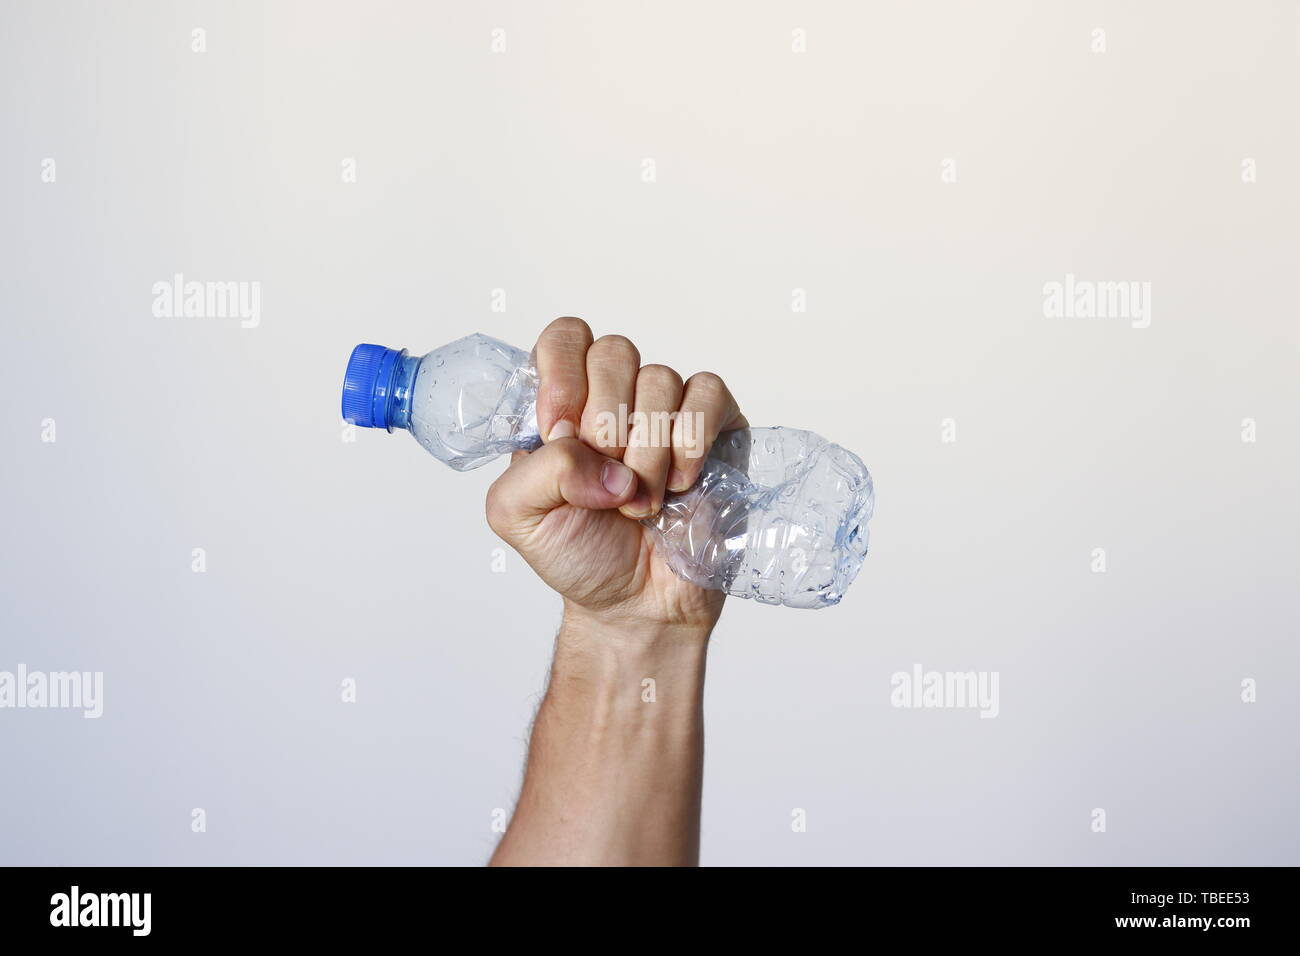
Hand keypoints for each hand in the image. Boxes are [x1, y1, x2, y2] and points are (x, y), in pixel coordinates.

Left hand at [485, 318, 747, 632]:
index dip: (564, 375)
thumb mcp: (518, 516)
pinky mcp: (716, 426)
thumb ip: (537, 471)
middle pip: (614, 352)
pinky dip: (690, 442)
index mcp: (564, 403)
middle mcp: (616, 397)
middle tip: (607, 480)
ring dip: (647, 452)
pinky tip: (680, 483)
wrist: (639, 603)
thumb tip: (603, 461)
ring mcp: (667, 409)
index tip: (562, 432)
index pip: (565, 339)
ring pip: (660, 379)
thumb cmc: (578, 554)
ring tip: (640, 501)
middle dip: (607, 425)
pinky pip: (708, 395)